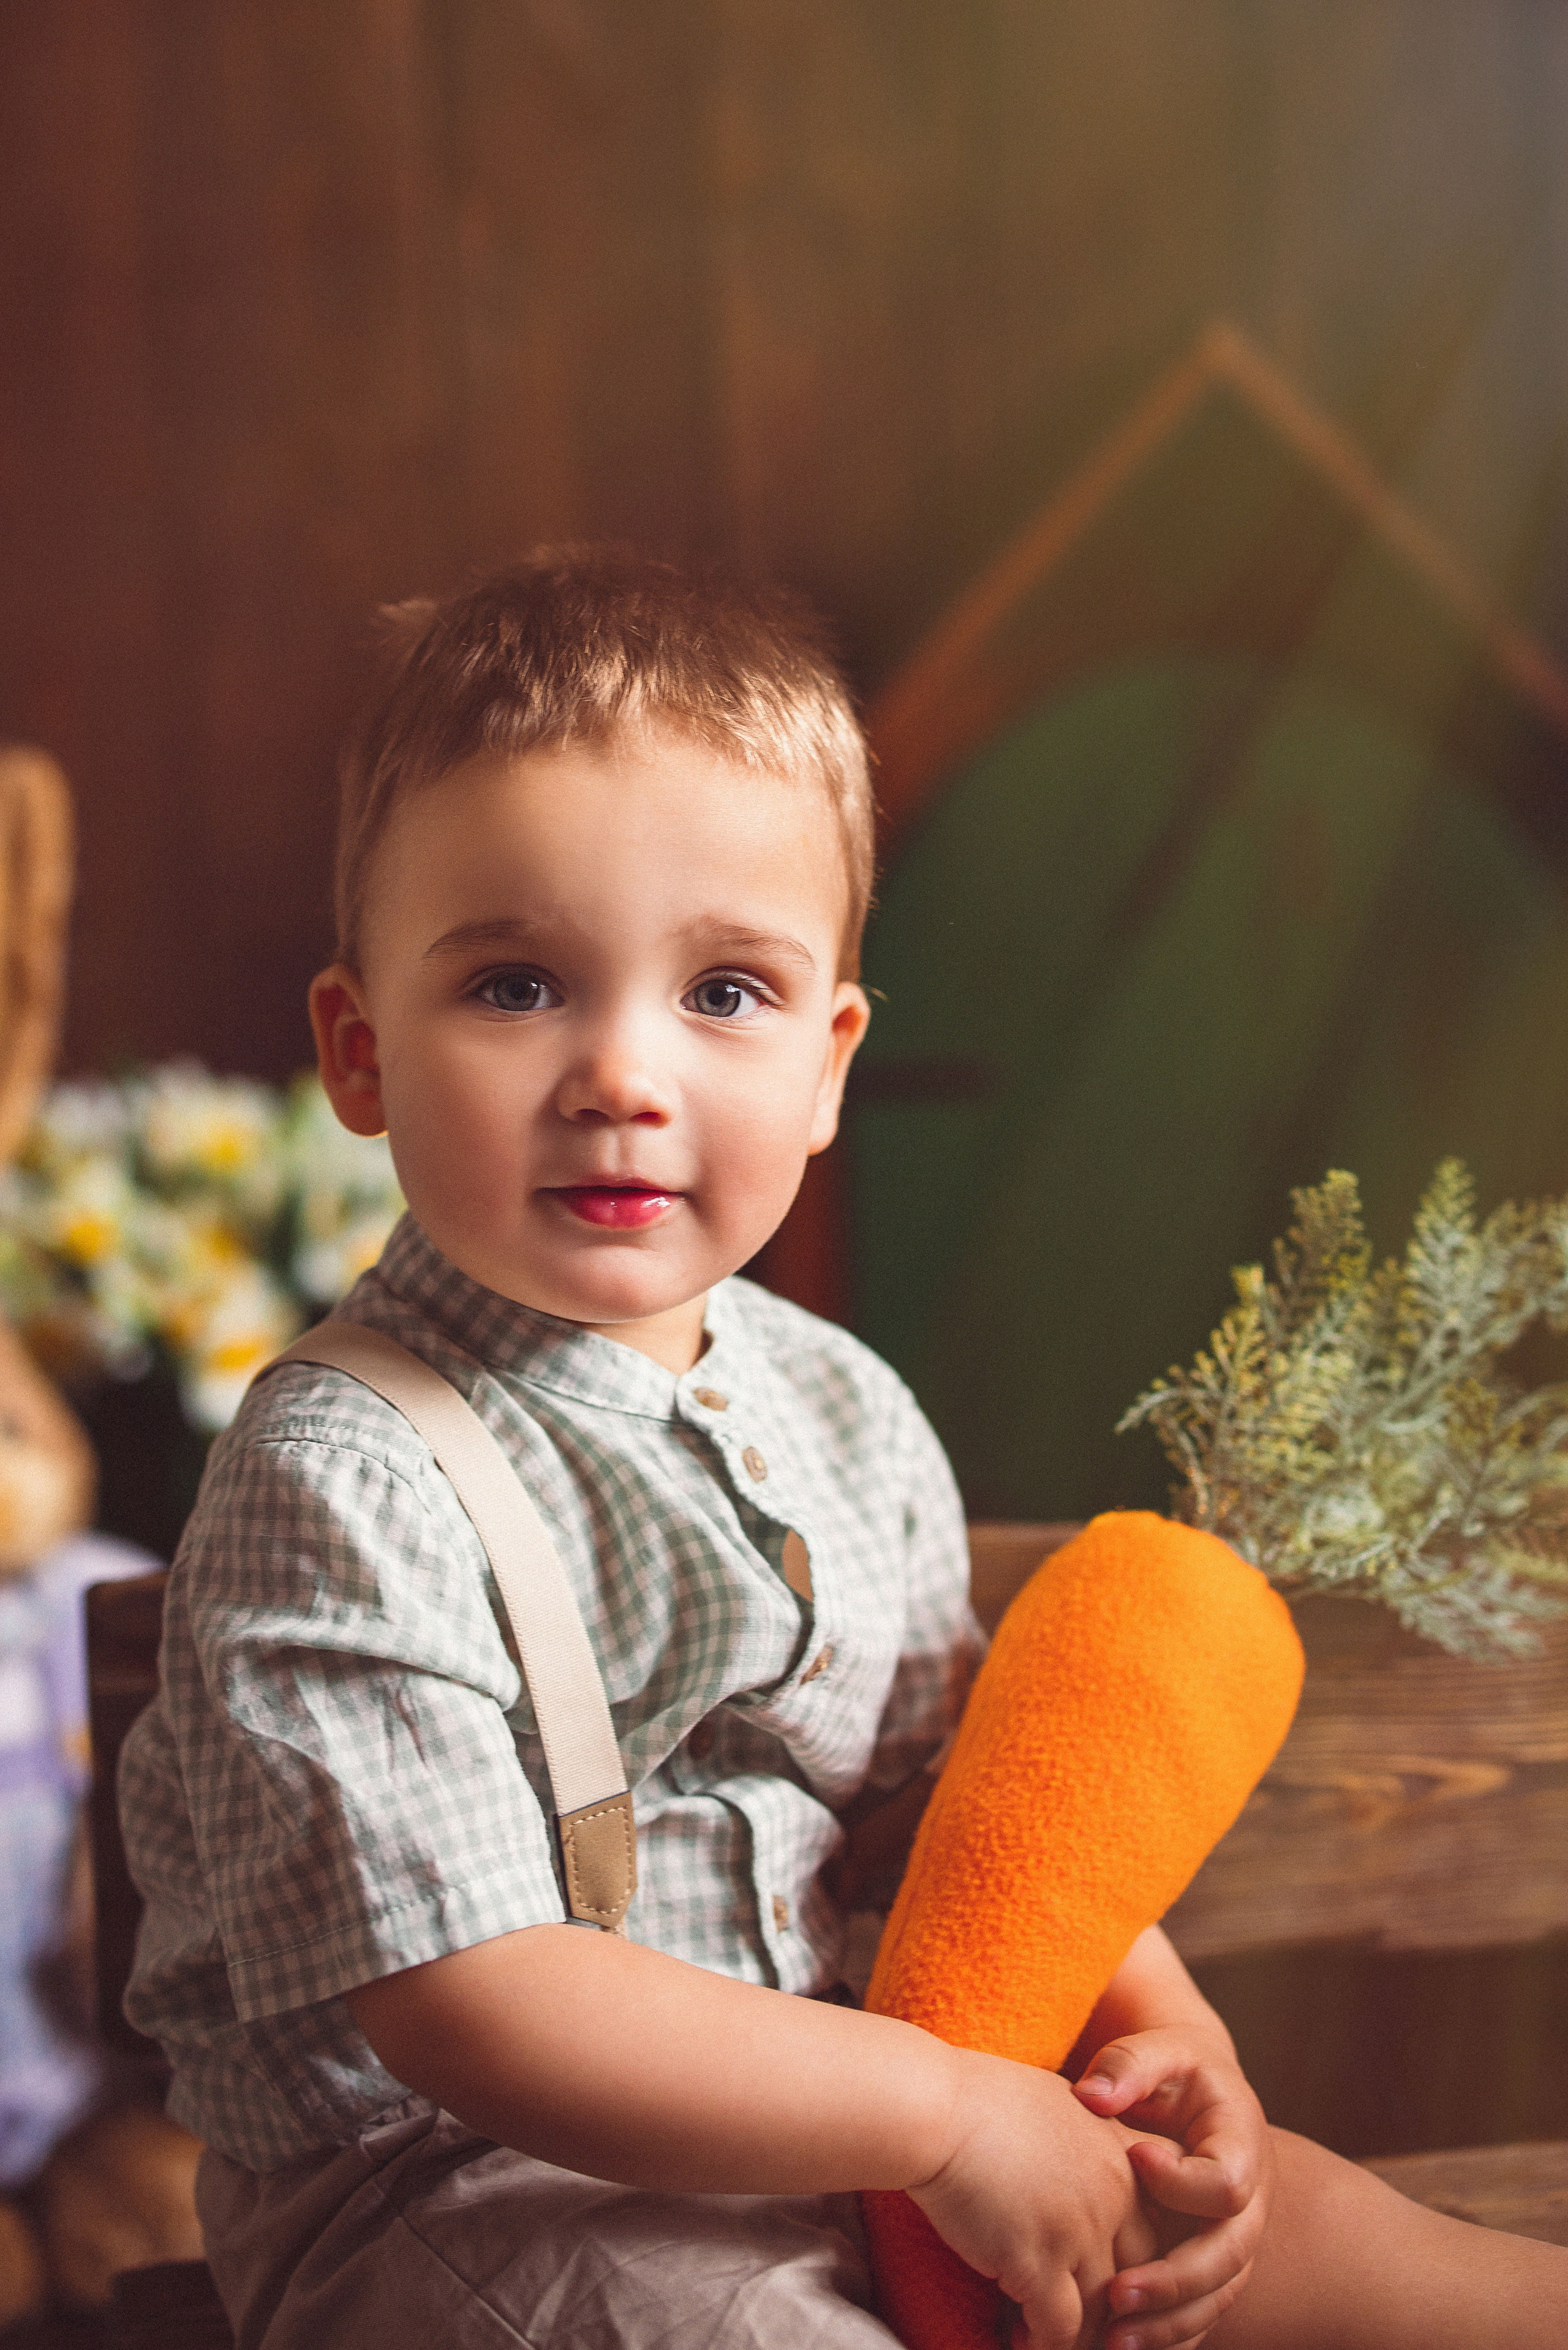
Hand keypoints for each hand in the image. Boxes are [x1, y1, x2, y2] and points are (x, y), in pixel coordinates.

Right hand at [908, 2047, 1171, 2349]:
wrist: (934, 2105)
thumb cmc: (981, 2098)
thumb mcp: (1060, 2104)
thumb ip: (1091, 2143)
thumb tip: (1090, 2168)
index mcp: (1121, 2154)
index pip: (1167, 2220)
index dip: (1155, 2256)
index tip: (1129, 2277)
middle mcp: (1114, 2193)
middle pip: (1144, 2273)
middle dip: (1122, 2307)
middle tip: (1096, 2324)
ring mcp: (1080, 2229)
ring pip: (1104, 2311)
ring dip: (1081, 2335)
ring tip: (1051, 2338)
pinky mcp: (1039, 2261)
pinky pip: (1060, 2328)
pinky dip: (1043, 2343)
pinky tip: (1020, 2339)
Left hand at [1072, 2026, 1271, 2348]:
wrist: (1195, 2091)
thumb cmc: (1172, 2068)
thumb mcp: (1159, 2049)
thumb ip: (1129, 2064)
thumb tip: (1092, 2096)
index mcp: (1242, 2145)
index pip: (1227, 2184)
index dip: (1182, 2181)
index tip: (1134, 2157)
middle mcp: (1250, 2201)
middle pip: (1228, 2257)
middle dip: (1173, 2281)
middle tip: (1117, 2294)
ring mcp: (1236, 2238)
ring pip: (1216, 2296)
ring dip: (1168, 2324)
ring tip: (1113, 2344)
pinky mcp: (1214, 2264)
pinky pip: (1203, 2312)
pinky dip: (1170, 2335)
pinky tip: (1126, 2348)